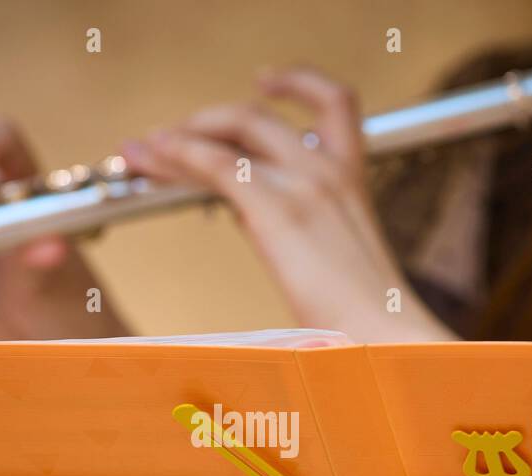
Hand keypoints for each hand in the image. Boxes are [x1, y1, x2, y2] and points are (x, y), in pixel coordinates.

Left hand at [120, 67, 455, 342]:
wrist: (385, 339)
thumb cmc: (366, 320)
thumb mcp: (339, 262)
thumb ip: (301, 233)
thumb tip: (254, 224)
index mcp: (353, 182)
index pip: (335, 102)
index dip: (297, 81)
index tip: (265, 80)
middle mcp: (331, 171)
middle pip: (257, 116)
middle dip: (205, 121)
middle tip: (169, 138)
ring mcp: (305, 185)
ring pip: (231, 129)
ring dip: (181, 136)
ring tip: (146, 150)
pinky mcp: (277, 210)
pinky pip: (216, 164)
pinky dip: (180, 155)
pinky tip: (157, 160)